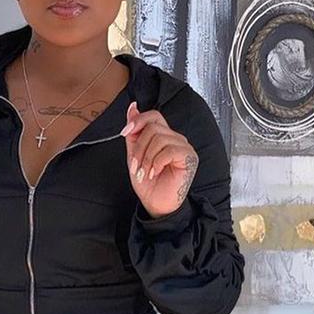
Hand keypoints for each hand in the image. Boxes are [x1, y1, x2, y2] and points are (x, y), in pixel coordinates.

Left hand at [121, 100, 198, 218]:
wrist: (156, 205)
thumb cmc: (148, 184)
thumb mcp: (134, 155)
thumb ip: (134, 133)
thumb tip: (133, 108)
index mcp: (164, 136)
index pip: (153, 115)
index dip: (138, 121)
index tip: (125, 133)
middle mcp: (175, 138)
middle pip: (153, 127)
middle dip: (139, 148)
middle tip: (137, 167)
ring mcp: (183, 146)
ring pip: (159, 138)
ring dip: (146, 158)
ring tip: (146, 172)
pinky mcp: (188, 157)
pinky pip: (168, 150)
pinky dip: (157, 162)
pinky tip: (155, 173)